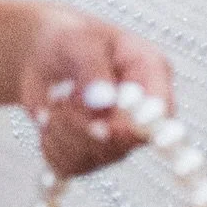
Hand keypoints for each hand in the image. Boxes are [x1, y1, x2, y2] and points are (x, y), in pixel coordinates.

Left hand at [18, 6, 175, 177]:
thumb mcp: (80, 41)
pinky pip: (69, 167)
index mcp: (151, 74)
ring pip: (94, 157)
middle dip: (84, 124)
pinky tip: (50, 118)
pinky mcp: (90, 155)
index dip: (146, 125)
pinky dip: (51, 144)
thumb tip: (103, 102)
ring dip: (62, 130)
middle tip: (59, 95)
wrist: (44, 55)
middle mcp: (141, 113)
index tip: (114, 127)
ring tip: (54, 98)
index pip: (162, 109)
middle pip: (125, 142)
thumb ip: (94, 69)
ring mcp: (118, 139)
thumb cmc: (71, 39)